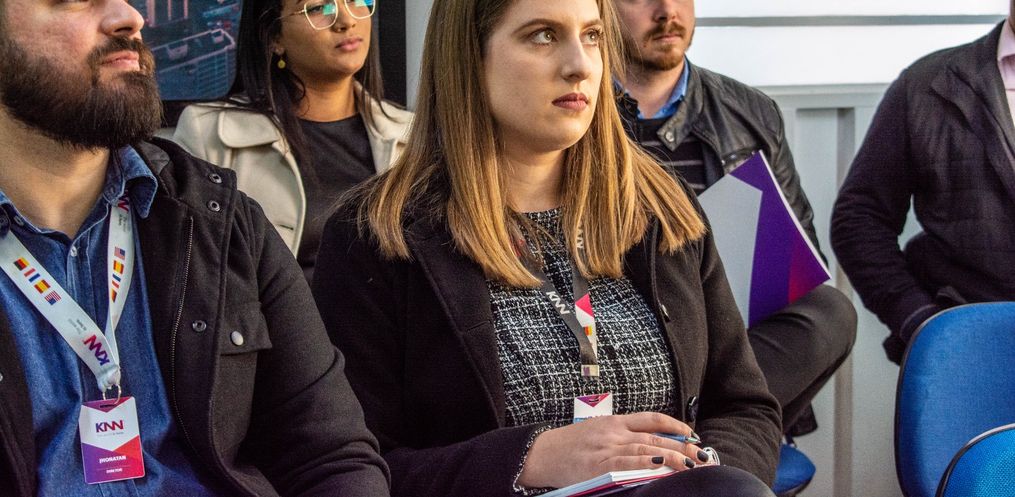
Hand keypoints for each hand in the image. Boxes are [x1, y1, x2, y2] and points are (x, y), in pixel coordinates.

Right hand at [517, 412, 709, 488]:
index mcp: (613, 422)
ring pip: (648, 449)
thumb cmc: (567, 447)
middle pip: (656, 436)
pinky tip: (664, 466)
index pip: (651, 419)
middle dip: (684, 446)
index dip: (675, 425)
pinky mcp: (600, 465)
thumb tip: (650, 445)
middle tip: (703, 455)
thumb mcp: (595, 432)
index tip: (692, 434)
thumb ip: (619, 436)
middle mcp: (614, 432)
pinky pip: (629, 464)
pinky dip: (648, 464)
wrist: (540, 454)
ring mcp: (607, 448)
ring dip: (674, 457)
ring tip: (693, 465)